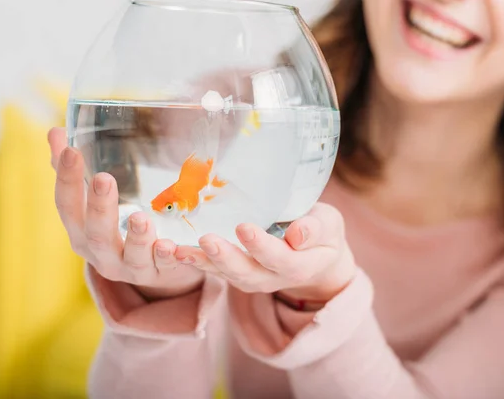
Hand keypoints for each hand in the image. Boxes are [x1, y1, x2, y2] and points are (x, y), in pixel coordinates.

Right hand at [47, 127, 204, 299]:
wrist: (149, 269)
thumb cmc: (114, 228)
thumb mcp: (92, 202)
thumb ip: (75, 171)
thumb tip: (56, 131)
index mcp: (80, 232)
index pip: (66, 206)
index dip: (66, 180)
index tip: (71, 150)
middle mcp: (101, 254)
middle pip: (96, 235)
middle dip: (99, 207)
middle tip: (104, 178)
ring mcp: (131, 268)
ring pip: (132, 257)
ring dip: (136, 238)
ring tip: (141, 218)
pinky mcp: (159, 274)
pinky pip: (164, 268)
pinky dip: (166, 258)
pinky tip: (170, 246)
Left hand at [174, 203, 356, 302]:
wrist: (314, 256)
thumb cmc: (322, 233)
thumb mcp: (330, 226)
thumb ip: (317, 229)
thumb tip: (299, 234)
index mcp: (299, 265)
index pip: (280, 259)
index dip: (261, 246)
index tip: (243, 226)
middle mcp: (272, 277)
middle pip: (247, 273)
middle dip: (225, 258)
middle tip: (206, 240)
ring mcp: (251, 278)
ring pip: (225, 275)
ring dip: (202, 263)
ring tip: (179, 249)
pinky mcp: (234, 273)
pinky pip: (213, 270)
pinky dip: (194, 261)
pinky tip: (173, 249)